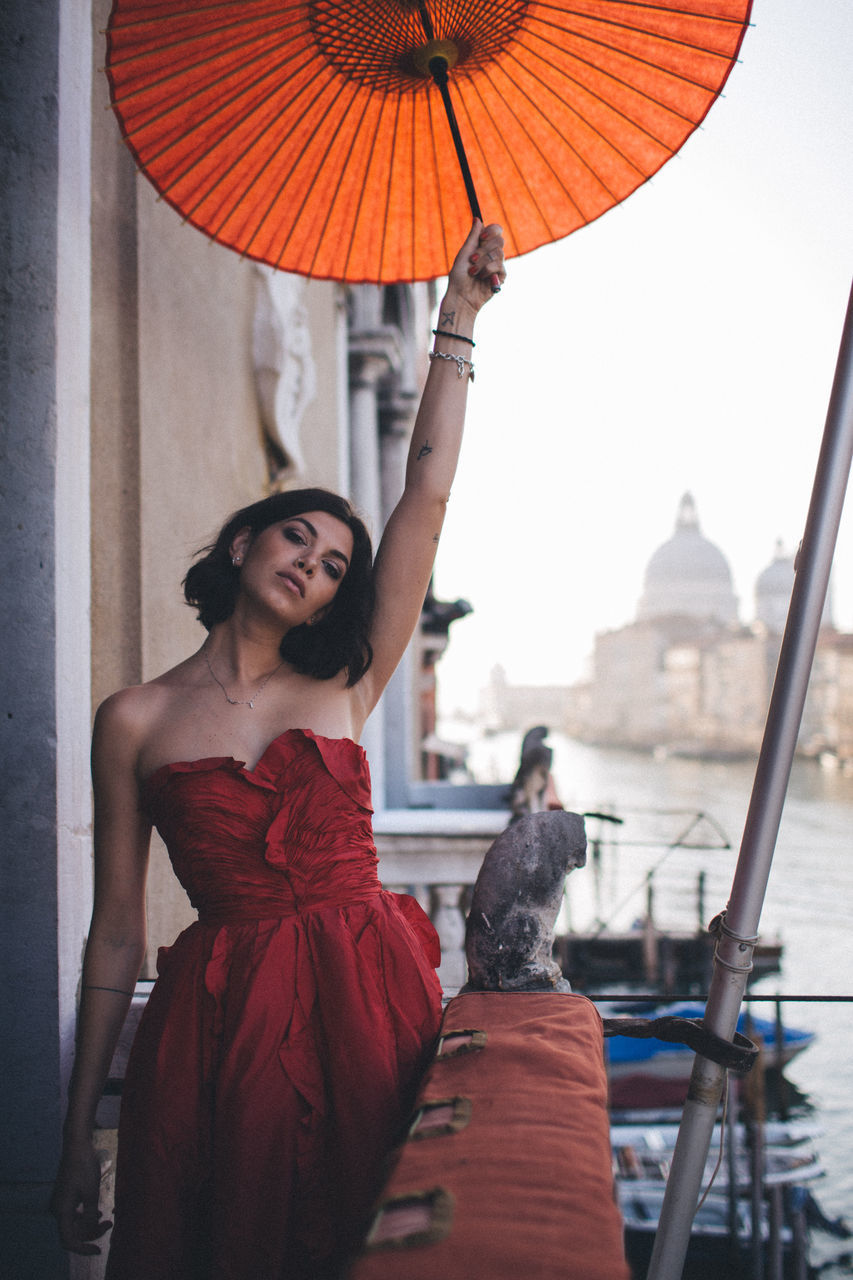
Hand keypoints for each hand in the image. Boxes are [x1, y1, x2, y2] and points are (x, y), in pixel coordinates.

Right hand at [50, 1139, 111, 1255]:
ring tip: (108, 1219)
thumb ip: (90, 1216)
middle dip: (91, 1233)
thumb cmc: (84, 1167)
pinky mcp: (64, 1197)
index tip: (99, 1250)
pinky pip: (74, 1214)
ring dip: (90, 1224)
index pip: (69, 1241)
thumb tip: (90, 1232)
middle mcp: (57, 1210)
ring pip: (75, 1224)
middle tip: (110, 1224)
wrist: (77, 1145)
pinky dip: (86, 1216)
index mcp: (61, 1211)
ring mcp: (59, 1203)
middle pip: (73, 1233)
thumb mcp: (91, 1193)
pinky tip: (98, 1212)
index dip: (83, 1249)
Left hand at [446, 220, 505, 316]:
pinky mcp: (501, 277)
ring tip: (473, 272)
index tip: (482, 237)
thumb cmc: (459, 276)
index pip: (496, 231)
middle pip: (499, 241)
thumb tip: (478, 218)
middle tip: (472, 260)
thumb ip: (473, 237)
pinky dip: (487, 271)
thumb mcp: (464, 253)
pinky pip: (500, 266)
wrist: (461, 296)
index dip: (492, 231)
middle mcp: (491, 254)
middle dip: (483, 250)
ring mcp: (497, 265)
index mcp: (483, 246)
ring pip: (499, 253)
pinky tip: (481, 278)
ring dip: (482, 263)